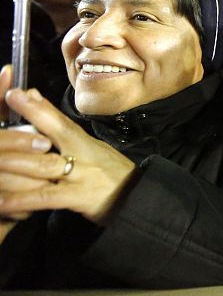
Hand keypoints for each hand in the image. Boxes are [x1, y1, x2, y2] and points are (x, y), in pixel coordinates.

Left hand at [0, 65, 136, 224]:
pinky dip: (22, 200)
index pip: (58, 119)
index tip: (14, 92)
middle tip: (3, 108)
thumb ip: (60, 127)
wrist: (136, 198)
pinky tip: (2, 202)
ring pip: (43, 167)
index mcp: (82, 141)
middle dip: (25, 123)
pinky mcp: (79, 198)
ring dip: (13, 165)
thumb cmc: (108, 171)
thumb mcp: (89, 146)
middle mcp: (82, 154)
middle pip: (52, 135)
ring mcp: (81, 176)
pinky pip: (46, 198)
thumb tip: (34, 95)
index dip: (36, 106)